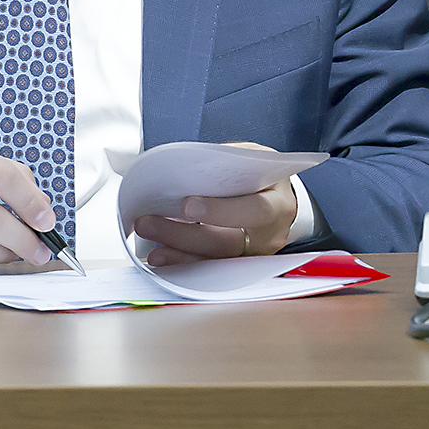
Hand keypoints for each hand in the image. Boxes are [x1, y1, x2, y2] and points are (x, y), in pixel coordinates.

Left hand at [132, 142, 297, 264]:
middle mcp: (269, 235)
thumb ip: (226, 162)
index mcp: (277, 204)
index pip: (253, 210)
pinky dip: (183, 263)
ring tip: (150, 248)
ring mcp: (254, 255)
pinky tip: (162, 257)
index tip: (187, 206)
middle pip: (227, 242)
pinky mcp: (239, 265)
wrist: (280, 200)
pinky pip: (209, 268)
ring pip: (215, 260)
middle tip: (149, 223)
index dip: (220, 211)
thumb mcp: (253, 159)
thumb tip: (186, 168)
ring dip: (178, 254)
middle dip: (183, 235)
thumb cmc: (263, 177)